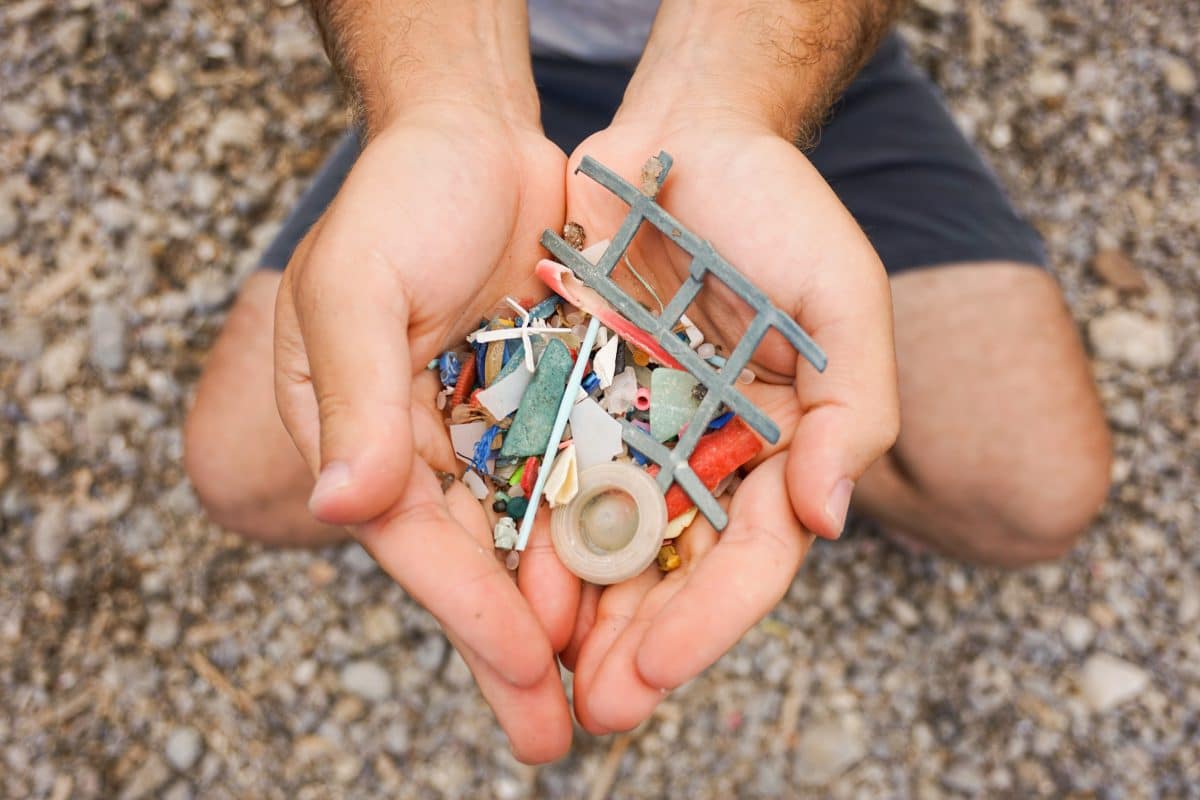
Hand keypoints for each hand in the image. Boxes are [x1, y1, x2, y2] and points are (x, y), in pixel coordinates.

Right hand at [273, 105, 577, 761]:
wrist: (471, 137)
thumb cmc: (397, 202)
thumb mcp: (356, 286)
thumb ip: (354, 394)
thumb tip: (342, 504)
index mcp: (368, 438)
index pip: (418, 538)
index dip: (466, 606)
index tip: (519, 665)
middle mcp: (433, 451)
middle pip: (479, 565)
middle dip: (515, 653)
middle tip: (556, 739)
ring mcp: (501, 431)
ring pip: (539, 539)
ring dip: (573, 617)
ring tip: (612, 697)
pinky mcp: (561, 403)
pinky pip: (590, 478)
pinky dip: (612, 535)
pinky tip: (645, 593)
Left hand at [557, 115, 899, 732]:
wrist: (687, 139)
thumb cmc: (781, 214)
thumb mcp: (844, 299)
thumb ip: (855, 412)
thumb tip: (825, 523)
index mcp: (781, 453)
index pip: (751, 560)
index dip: (709, 624)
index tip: (655, 675)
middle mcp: (708, 459)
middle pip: (673, 573)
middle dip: (635, 644)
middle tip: (593, 709)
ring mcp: (638, 433)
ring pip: (605, 540)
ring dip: (575, 608)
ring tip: (537, 669)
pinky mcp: (577, 398)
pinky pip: (550, 472)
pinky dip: (529, 524)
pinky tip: (499, 574)